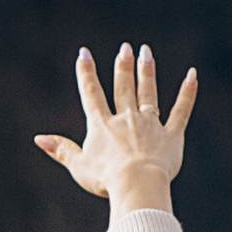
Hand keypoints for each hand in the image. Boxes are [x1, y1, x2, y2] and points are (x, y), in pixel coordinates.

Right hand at [36, 42, 195, 218]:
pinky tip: (192, 75)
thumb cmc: (105, 179)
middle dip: (123, 66)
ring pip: (148, 93)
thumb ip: (60, 149)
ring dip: (146, 72)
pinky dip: (187, 93)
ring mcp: (150, 124)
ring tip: (146, 52)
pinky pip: (180, 110)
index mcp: (102, 126)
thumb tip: (38, 138)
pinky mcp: (171, 135)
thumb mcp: (78, 165)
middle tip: (125, 48)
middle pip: (123, 88)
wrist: (136, 183)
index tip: (84, 53)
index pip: (92, 94)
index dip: (87, 73)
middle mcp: (126, 119)